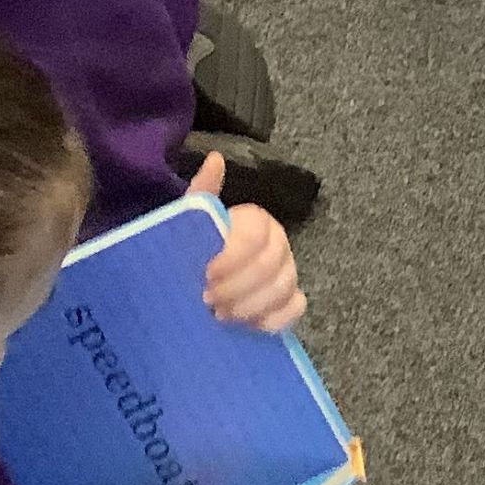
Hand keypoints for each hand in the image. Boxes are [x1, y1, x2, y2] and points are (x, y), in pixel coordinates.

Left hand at [189, 151, 306, 331]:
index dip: (233, 255)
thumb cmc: (192, 252)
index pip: (257, 234)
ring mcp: (286, 273)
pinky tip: (250, 327)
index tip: (205, 274)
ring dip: (252, 305)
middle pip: (271, 264)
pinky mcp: (288, 302)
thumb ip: (202, 194)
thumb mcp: (188, 222)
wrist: (192, 287)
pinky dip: (276, 319)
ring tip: (221, 317)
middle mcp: (278, 244)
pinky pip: (296, 307)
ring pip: (285, 286)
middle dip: (238, 286)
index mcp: (256, 222)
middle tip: (207, 301)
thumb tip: (215, 158)